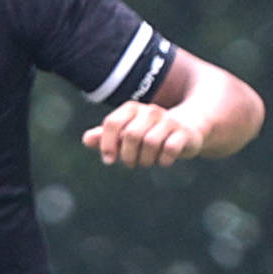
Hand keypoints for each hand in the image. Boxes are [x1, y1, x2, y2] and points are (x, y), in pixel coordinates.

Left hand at [82, 102, 205, 168]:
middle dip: (128, 156)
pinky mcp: (184, 133)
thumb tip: (86, 140)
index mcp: (132, 109)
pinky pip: (169, 149)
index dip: (107, 144)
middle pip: (131, 135)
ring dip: (146, 160)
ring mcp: (168, 121)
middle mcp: (150, 111)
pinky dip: (163, 161)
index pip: (112, 123)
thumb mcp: (126, 133)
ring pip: (150, 143)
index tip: (109, 160)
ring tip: (148, 161)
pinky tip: (163, 161)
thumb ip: (106, 137)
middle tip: (132, 163)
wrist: (186, 128)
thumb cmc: (149, 133)